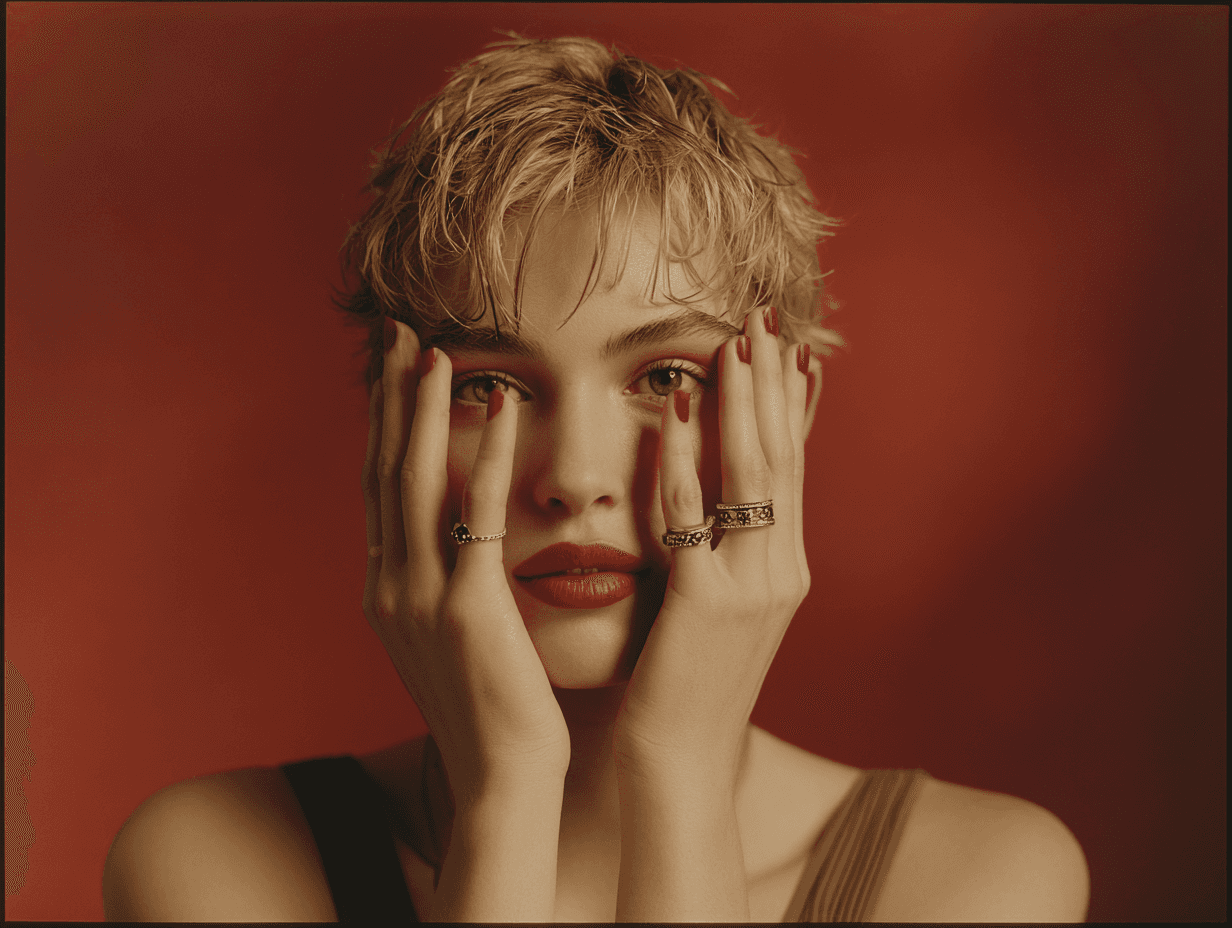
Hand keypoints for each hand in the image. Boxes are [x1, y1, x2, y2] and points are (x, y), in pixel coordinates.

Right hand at [362, 319, 570, 805]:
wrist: (501, 780)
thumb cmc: (490, 707)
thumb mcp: (450, 636)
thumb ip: (444, 578)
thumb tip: (458, 528)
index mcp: (385, 589)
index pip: (378, 487)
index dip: (382, 423)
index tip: (392, 369)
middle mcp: (390, 586)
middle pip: (385, 471)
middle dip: (389, 398)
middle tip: (398, 334)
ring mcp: (423, 598)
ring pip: (415, 484)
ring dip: (422, 412)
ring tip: (433, 351)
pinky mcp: (470, 611)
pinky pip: (479, 517)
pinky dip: (488, 457)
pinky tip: (501, 408)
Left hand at [614, 306, 811, 785]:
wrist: (683, 766)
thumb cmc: (690, 686)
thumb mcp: (724, 613)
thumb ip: (727, 554)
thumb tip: (717, 502)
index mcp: (784, 570)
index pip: (792, 469)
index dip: (792, 406)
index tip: (789, 349)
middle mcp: (780, 571)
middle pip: (780, 458)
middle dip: (772, 384)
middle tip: (765, 319)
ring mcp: (751, 588)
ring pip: (749, 475)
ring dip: (739, 403)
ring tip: (730, 342)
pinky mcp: (706, 605)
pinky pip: (692, 515)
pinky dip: (683, 456)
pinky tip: (671, 409)